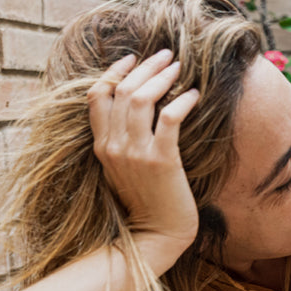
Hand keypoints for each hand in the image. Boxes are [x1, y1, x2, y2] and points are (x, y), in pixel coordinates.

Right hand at [87, 50, 201, 265]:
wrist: (155, 236)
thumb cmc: (146, 204)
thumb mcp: (122, 170)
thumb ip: (121, 142)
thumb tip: (133, 112)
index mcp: (101, 146)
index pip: (97, 95)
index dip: (114, 71)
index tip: (132, 57)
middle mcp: (114, 146)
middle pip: (122, 90)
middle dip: (145, 66)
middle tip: (166, 54)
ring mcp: (135, 153)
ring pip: (142, 99)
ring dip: (162, 77)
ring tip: (180, 67)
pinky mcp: (161, 161)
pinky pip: (170, 119)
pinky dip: (181, 100)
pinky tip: (193, 94)